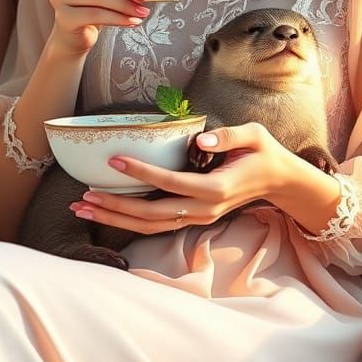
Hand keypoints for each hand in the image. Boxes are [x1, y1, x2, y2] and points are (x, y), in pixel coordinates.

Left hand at [69, 122, 292, 235]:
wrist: (279, 181)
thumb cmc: (264, 153)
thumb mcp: (254, 136)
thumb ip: (228, 137)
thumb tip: (199, 140)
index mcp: (216, 189)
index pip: (171, 182)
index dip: (141, 173)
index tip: (114, 161)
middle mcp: (204, 209)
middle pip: (151, 214)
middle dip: (115, 207)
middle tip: (82, 197)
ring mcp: (198, 218)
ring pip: (150, 225)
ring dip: (115, 218)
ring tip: (83, 208)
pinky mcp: (193, 218)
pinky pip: (156, 224)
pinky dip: (129, 220)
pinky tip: (107, 211)